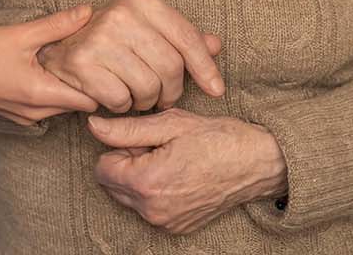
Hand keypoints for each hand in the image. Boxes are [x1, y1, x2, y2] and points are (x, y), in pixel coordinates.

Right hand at [0, 7, 100, 124]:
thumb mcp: (20, 34)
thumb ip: (57, 25)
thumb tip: (88, 11)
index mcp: (40, 95)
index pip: (90, 101)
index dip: (102, 83)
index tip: (105, 62)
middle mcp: (35, 114)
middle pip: (78, 105)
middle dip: (87, 83)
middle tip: (90, 56)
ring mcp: (24, 118)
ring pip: (61, 106)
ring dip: (67, 86)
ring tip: (67, 60)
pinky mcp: (15, 115)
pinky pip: (44, 107)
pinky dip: (50, 90)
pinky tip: (44, 68)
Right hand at [37, 0, 224, 112]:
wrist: (58, 47)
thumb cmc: (111, 41)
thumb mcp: (147, 29)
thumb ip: (180, 38)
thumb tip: (215, 45)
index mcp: (141, 1)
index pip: (186, 39)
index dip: (205, 69)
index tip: (216, 90)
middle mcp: (120, 15)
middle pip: (170, 68)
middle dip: (170, 92)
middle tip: (161, 97)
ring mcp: (99, 39)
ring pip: (147, 88)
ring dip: (146, 101)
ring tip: (136, 94)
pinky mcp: (82, 64)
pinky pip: (121, 100)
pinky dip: (122, 105)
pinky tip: (115, 95)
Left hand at [87, 110, 287, 234]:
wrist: (259, 163)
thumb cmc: (217, 138)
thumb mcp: (170, 124)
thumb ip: (126, 129)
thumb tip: (93, 125)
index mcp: (146, 182)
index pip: (102, 168)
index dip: (120, 149)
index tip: (145, 142)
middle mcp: (152, 209)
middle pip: (112, 185)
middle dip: (127, 165)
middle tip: (160, 150)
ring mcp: (165, 222)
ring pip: (129, 198)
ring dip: (140, 180)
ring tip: (172, 162)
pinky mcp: (176, 228)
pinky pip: (149, 209)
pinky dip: (156, 194)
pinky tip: (180, 177)